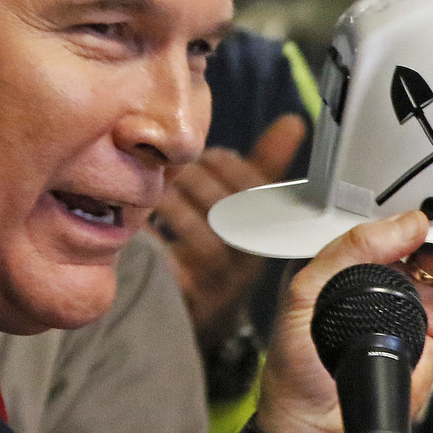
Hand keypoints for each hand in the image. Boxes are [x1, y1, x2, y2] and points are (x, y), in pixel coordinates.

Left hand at [149, 112, 305, 350]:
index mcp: (269, 231)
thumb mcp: (250, 205)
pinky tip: (139, 218)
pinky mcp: (186, 298)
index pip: (259, 192)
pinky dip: (153, 235)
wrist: (209, 311)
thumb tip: (293, 122)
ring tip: (155, 186)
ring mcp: (220, 282)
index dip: (230, 166)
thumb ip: (267, 165)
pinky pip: (170, 263)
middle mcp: (250, 260)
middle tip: (171, 166)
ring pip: (203, 237)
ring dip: (175, 203)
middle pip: (231, 211)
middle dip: (197, 179)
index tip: (206, 155)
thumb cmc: (227, 243)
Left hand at [243, 210, 432, 432]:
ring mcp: (416, 303)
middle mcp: (386, 278)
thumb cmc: (297, 371)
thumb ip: (347, 253)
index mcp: (352, 263)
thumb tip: (405, 225)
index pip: (390, 224)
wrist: (314, 430)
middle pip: (430, 237)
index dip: (416, 208)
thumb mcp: (305, 296)